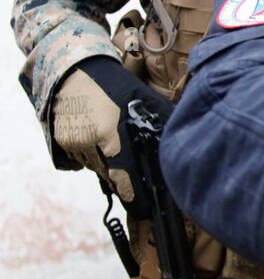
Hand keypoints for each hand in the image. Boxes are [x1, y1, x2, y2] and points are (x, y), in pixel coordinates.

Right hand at [52, 57, 171, 214]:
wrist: (73, 69)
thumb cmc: (114, 84)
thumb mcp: (143, 98)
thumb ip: (165, 120)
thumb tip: (187, 142)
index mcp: (111, 133)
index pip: (125, 178)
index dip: (136, 199)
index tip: (145, 210)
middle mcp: (88, 142)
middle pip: (112, 177)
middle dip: (126, 180)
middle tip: (139, 175)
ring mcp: (72, 144)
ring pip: (97, 170)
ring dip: (110, 167)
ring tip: (117, 144)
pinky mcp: (61, 143)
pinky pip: (83, 162)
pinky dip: (94, 157)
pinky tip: (99, 139)